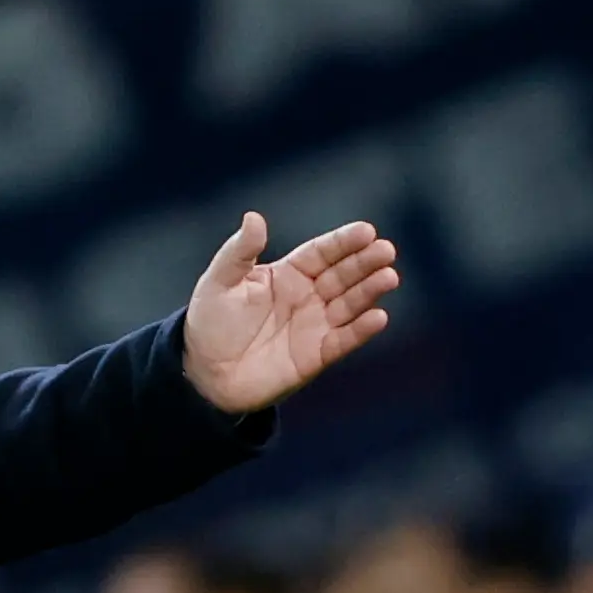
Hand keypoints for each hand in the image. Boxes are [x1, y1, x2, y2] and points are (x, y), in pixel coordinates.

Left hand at [181, 213, 398, 414]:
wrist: (204, 375)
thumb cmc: (211, 324)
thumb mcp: (219, 282)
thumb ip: (239, 251)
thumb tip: (254, 217)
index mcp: (288, 274)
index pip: (322, 252)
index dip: (344, 242)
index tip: (366, 231)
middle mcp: (308, 296)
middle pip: (343, 274)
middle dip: (365, 262)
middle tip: (386, 251)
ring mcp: (315, 325)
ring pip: (350, 304)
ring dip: (370, 291)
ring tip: (388, 277)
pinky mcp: (316, 356)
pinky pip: (343, 340)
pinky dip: (361, 330)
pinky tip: (378, 317)